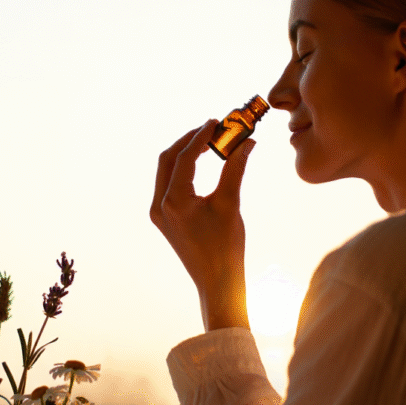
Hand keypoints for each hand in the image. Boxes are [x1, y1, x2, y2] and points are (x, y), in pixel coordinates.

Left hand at [150, 119, 256, 330]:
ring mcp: (158, 213)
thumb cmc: (226, 247)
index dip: (200, 136)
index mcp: (174, 201)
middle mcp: (159, 205)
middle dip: (188, 141)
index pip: (184, 157)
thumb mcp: (231, 203)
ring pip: (165, 171)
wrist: (217, 283)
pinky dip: (182, 170)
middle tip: (211, 129)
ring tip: (208, 143)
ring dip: (184, 154)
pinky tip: (201, 163)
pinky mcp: (164, 219)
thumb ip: (235, 168)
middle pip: (167, 159)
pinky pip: (168, 185)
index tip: (216, 122)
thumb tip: (247, 142)